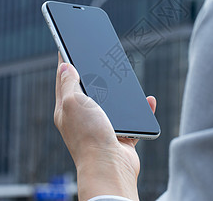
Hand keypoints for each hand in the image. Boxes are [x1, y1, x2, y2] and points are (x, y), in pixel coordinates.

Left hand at [54, 53, 156, 200]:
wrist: (110, 168)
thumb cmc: (89, 136)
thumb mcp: (73, 103)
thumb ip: (69, 83)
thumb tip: (64, 66)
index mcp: (67, 109)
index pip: (64, 80)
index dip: (67, 61)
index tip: (69, 45)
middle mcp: (83, 118)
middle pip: (89, 89)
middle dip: (96, 73)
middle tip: (100, 55)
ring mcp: (102, 127)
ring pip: (113, 103)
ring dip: (121, 92)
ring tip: (126, 75)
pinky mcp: (120, 136)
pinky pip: (132, 119)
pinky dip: (140, 110)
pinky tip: (147, 100)